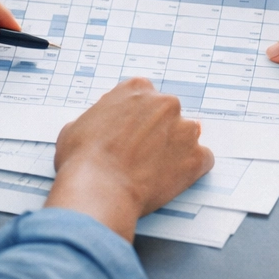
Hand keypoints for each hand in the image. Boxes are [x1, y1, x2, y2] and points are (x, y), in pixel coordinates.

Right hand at [45, 78, 214, 241]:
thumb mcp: (76, 126)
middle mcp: (165, 103)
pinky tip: (173, 180)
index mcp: (136, 89)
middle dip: (158, 132)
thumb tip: (98, 127)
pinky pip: (203, 161)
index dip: (137, 118)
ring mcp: (184, 129)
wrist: (98, 188)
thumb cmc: (83, 159)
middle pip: (168, 114)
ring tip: (155, 171)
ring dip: (176, 149)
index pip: (145, 97)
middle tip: (142, 155)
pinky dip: (192, 170)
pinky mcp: (196, 157)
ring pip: (187, 136)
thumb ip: (97, 118)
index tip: (132, 133)